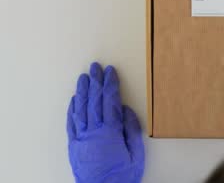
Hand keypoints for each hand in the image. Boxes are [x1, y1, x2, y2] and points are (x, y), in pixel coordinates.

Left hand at [67, 63, 144, 182]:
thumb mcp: (136, 154)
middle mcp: (93, 131)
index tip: (111, 72)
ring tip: (83, 77)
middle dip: (96, 82)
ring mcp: (81, 138)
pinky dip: (72, 109)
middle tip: (95, 67)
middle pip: (94, 101)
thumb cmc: (121, 177)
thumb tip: (126, 110)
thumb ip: (131, 130)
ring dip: (83, 91)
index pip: (109, 101)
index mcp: (110, 132)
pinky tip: (74, 100)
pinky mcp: (74, 145)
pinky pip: (71, 123)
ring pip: (80, 109)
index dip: (110, 84)